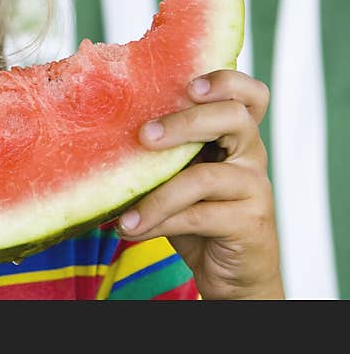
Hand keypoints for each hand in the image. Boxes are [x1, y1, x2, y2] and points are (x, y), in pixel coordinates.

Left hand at [116, 70, 283, 299]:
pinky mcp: (249, 222)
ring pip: (206, 177)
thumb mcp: (177, 175)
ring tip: (123, 214)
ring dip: (158, 195)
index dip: (225, 81)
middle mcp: (251, 154)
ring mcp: (255, 187)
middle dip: (185, 122)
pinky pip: (199, 216)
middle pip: (232, 118)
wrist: (231, 271)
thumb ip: (160, 150)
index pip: (249, 94)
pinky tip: (131, 228)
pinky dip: (159, 222)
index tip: (189, 85)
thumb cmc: (196, 212)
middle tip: (144, 136)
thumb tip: (99, 130)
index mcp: (235, 134)